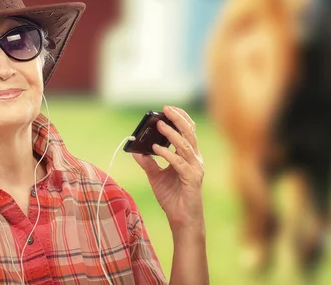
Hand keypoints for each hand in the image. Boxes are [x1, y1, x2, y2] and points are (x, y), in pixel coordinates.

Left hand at [132, 106, 204, 230]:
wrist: (182, 220)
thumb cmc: (172, 197)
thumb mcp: (155, 176)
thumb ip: (148, 162)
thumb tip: (135, 150)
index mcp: (190, 156)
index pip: (189, 131)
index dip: (180, 118)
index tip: (167, 109)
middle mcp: (195, 159)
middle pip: (189, 133)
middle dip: (177, 119)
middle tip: (165, 110)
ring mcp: (195, 169)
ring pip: (186, 145)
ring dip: (171, 134)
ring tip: (159, 125)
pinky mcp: (192, 179)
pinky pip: (179, 163)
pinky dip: (167, 154)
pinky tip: (156, 149)